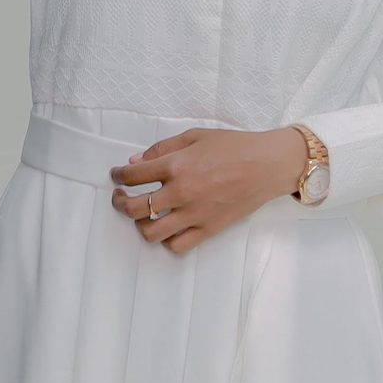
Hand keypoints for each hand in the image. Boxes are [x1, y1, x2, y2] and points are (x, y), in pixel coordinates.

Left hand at [108, 126, 309, 254]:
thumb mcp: (193, 136)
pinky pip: (178, 245)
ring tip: (143, 214)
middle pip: (134, 209)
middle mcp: (180, 192)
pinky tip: (168, 227)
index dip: (117, 176)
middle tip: (120, 197)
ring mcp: (195, 214)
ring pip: (151, 232)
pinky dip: (167, 240)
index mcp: (175, 166)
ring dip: (140, 224)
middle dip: (119, 203)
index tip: (116, 176)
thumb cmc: (232, 146)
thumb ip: (161, 149)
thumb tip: (134, 162)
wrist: (267, 165)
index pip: (131, 176)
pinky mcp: (209, 230)